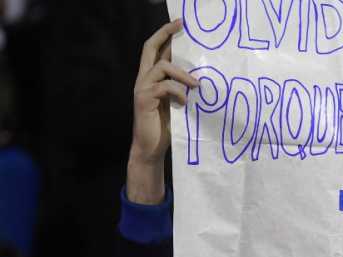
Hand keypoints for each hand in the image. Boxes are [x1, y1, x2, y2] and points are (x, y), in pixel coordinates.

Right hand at [127, 19, 198, 203]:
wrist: (151, 147)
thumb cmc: (167, 125)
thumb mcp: (177, 100)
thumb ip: (181, 86)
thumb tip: (200, 74)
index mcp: (152, 77)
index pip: (156, 49)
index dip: (166, 34)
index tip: (181, 23)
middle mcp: (143, 78)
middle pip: (149, 48)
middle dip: (164, 34)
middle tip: (180, 26)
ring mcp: (141, 88)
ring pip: (161, 67)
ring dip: (182, 74)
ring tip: (197, 85)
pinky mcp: (143, 100)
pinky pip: (164, 88)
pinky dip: (178, 93)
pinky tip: (186, 103)